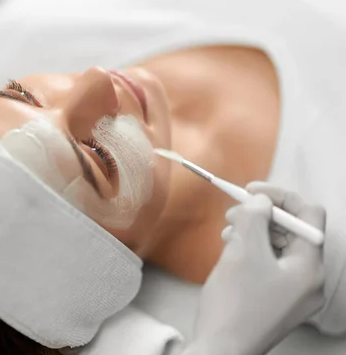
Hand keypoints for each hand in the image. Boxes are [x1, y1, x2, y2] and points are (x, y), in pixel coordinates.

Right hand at [184, 183, 325, 354]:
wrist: (221, 351)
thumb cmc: (234, 302)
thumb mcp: (243, 250)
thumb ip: (255, 217)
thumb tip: (261, 202)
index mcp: (310, 267)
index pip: (308, 215)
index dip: (281, 196)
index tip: (250, 191)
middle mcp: (309, 281)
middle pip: (294, 231)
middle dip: (264, 215)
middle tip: (233, 211)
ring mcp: (294, 294)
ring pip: (280, 248)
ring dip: (256, 232)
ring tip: (228, 231)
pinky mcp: (277, 302)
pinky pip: (272, 266)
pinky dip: (254, 251)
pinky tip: (232, 251)